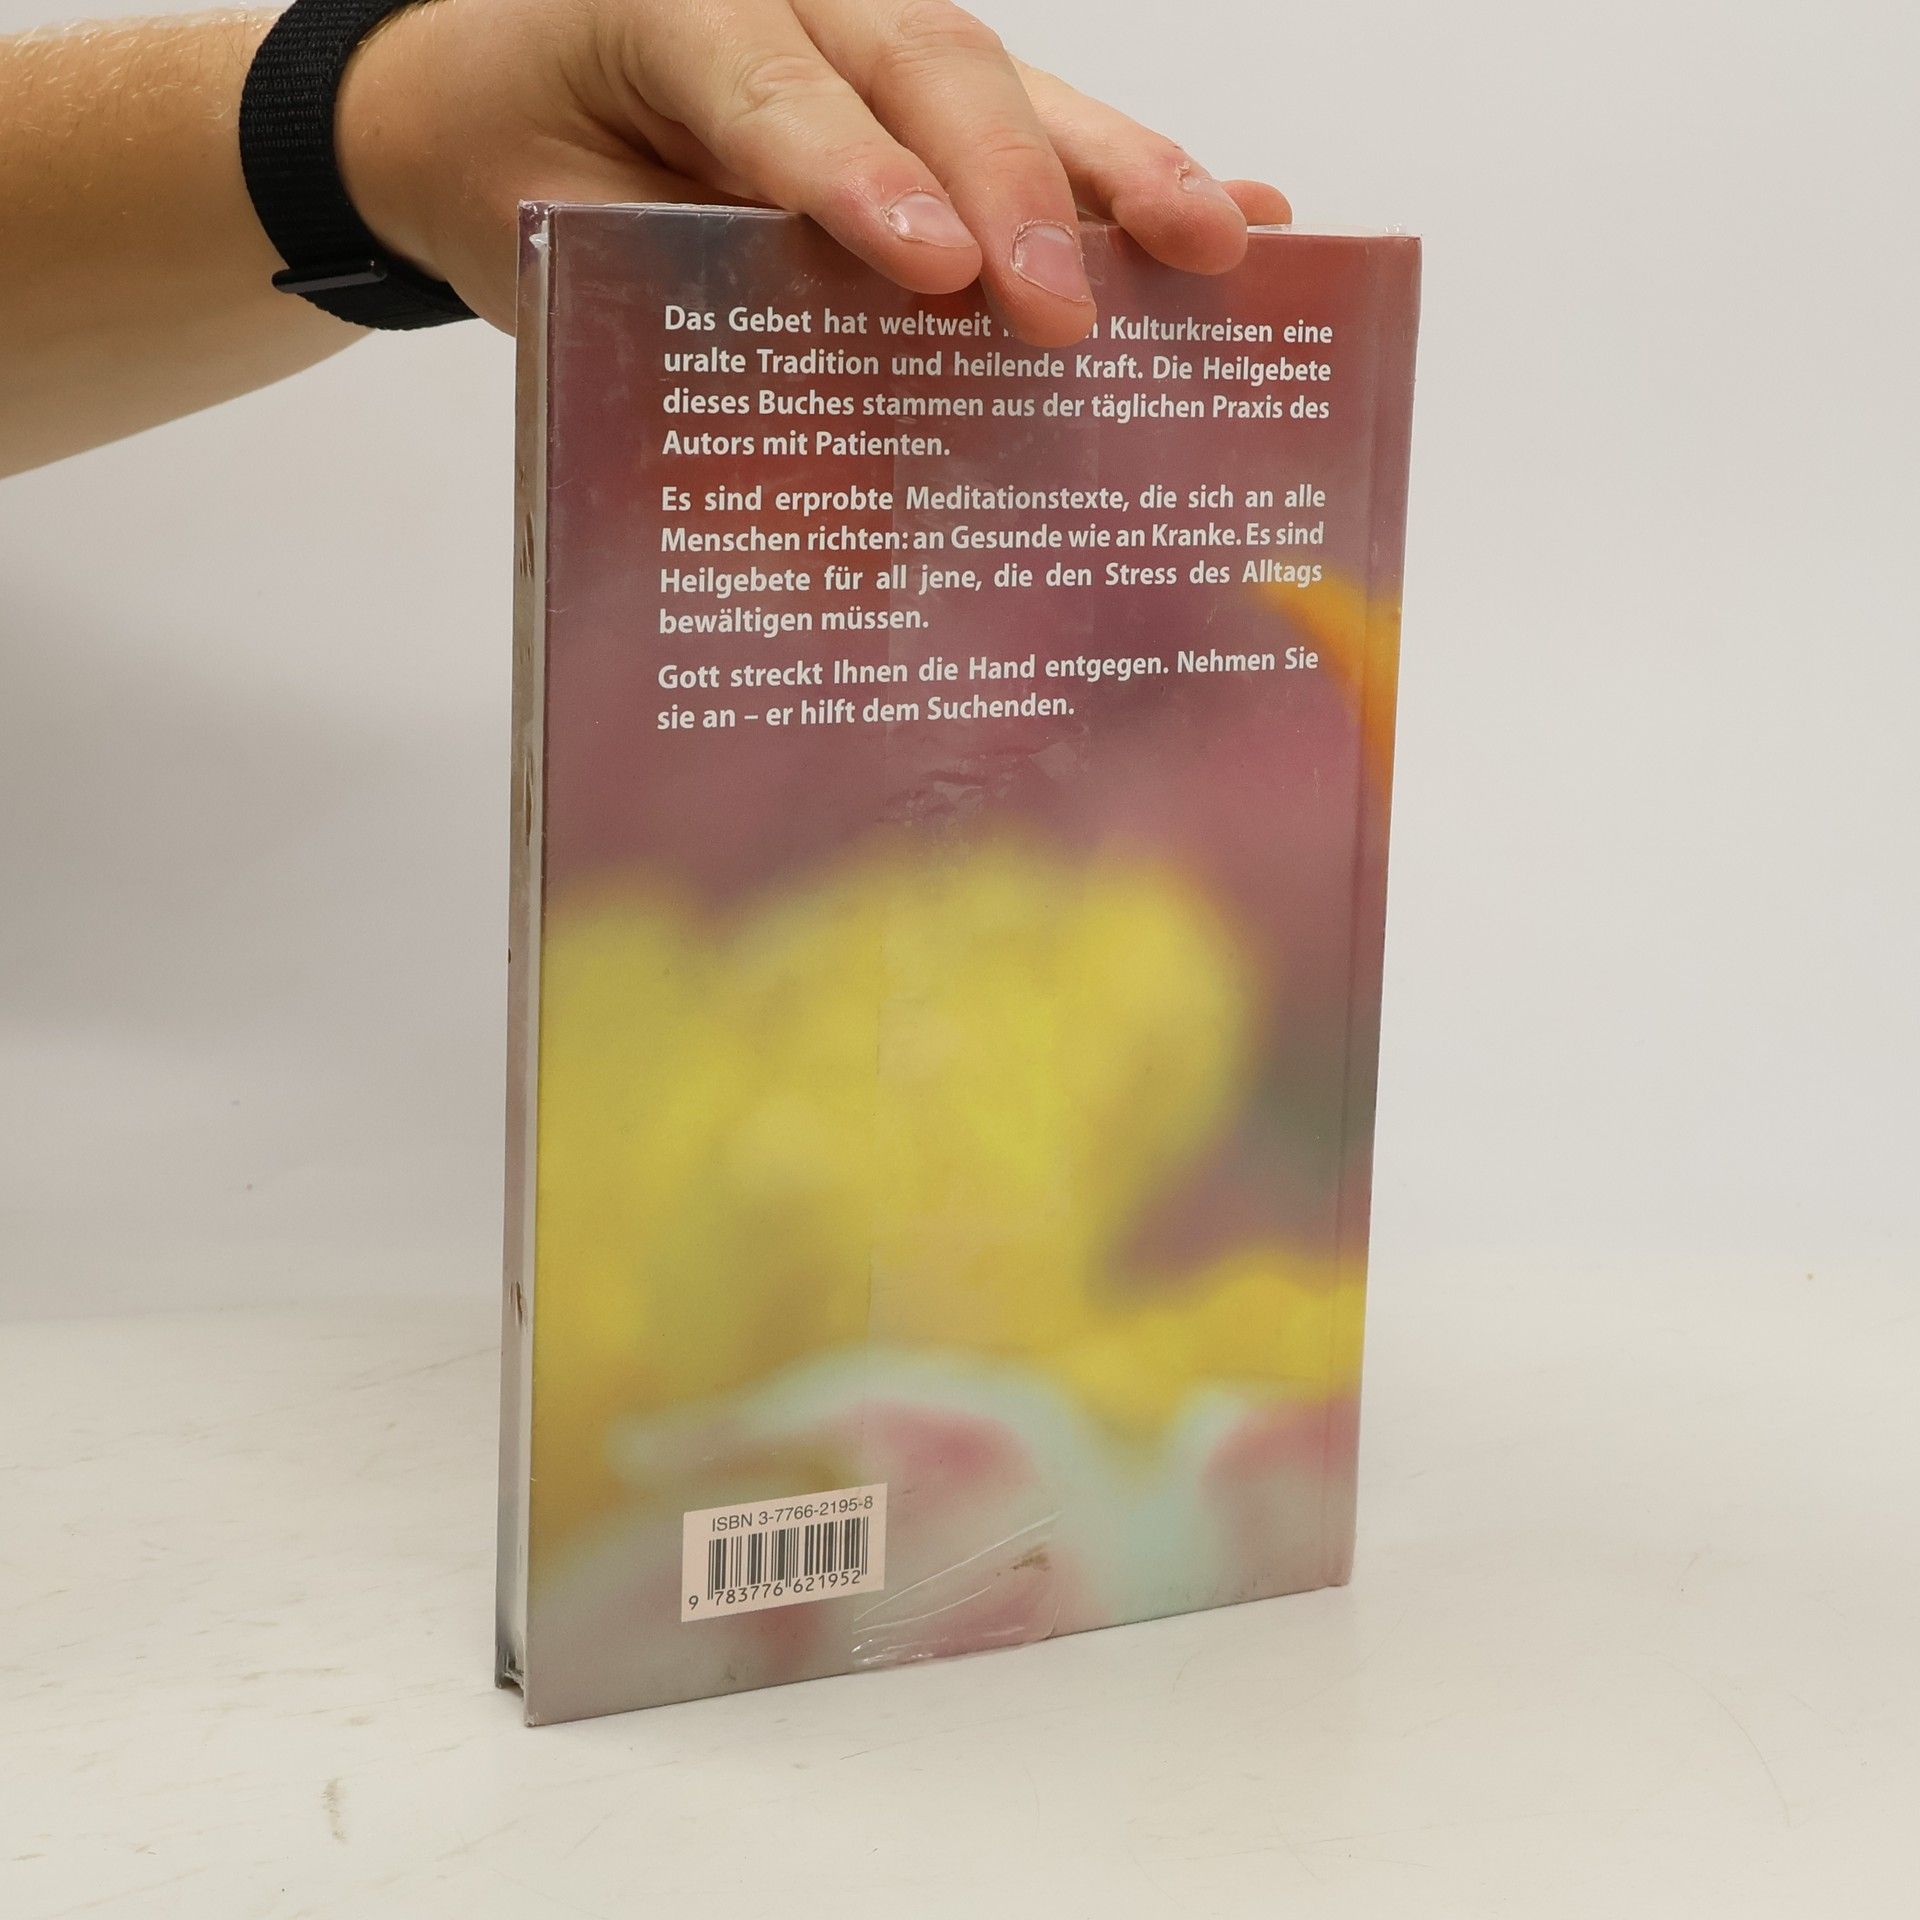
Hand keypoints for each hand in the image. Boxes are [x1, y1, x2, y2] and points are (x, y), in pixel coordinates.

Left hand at [336, 0, 1290, 342]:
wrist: (494, 102)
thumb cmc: (525, 176)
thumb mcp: (558, 264)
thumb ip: (672, 346)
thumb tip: (809, 521)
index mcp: (665, 13)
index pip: (771, 84)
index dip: (855, 174)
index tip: (936, 270)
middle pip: (926, 63)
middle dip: (1014, 189)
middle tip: (1069, 313)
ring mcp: (870, 32)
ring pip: (1006, 80)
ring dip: (1119, 172)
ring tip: (1219, 246)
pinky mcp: (925, 92)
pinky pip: (1037, 118)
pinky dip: (1129, 175)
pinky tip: (1239, 217)